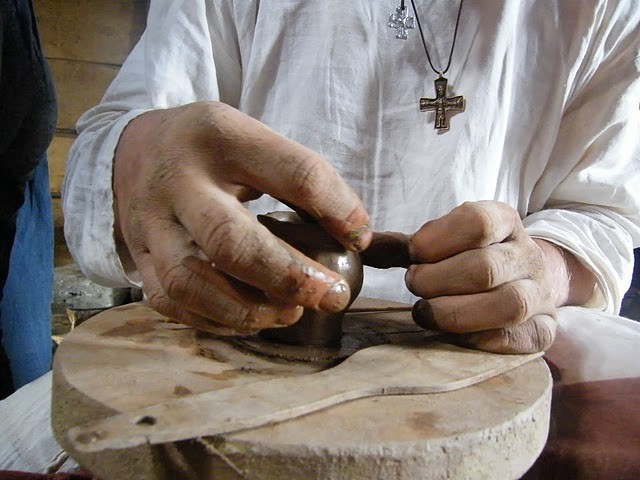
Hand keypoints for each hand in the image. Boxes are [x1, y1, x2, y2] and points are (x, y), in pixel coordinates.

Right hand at [113, 101, 370, 334]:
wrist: (134, 149)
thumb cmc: (211, 149)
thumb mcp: (252, 139)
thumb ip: (299, 180)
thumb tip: (354, 236)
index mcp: (221, 137)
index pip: (294, 174)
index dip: (338, 210)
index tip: (359, 239)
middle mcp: (180, 180)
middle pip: (230, 240)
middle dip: (287, 277)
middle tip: (330, 296)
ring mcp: (151, 223)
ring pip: (190, 282)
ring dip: (247, 310)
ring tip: (290, 313)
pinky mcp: (138, 257)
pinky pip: (170, 302)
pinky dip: (214, 321)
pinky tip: (250, 320)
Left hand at [404, 201, 595, 353]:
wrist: (531, 276)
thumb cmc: (473, 257)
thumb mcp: (444, 241)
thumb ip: (403, 246)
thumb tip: (360, 247)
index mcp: (504, 221)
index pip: (478, 222)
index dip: (437, 240)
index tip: (413, 253)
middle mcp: (527, 255)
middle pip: (486, 268)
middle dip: (437, 281)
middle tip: (414, 285)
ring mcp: (540, 294)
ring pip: (508, 305)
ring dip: (455, 313)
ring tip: (425, 312)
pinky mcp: (545, 328)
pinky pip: (522, 339)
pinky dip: (482, 339)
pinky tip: (455, 335)